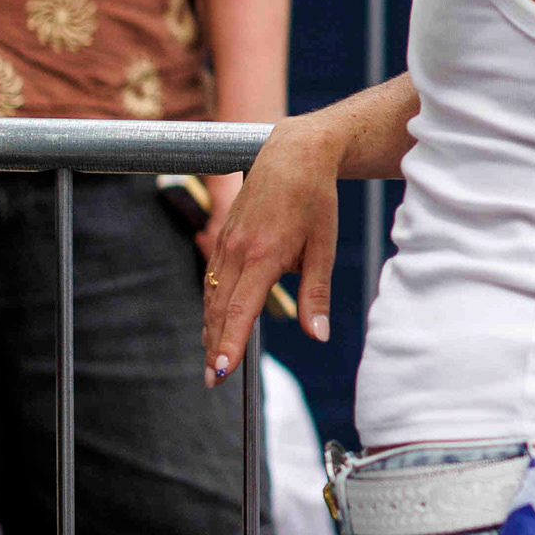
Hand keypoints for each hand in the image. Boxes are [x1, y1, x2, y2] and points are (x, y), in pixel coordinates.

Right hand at [201, 112, 347, 379]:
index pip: (240, 310)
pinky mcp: (223, 236)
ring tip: (212, 360)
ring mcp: (226, 242)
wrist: (293, 153)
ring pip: (212, 295)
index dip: (229, 343)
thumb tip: (317, 336)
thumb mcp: (324, 247)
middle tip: (213, 381)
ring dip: (210, 328)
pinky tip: (215, 322)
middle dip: (214, 347)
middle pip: (219, 309)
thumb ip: (316, 294)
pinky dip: (212, 304)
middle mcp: (238, 251)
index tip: (221, 371)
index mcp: (264, 255)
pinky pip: (212, 278)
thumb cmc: (315, 199)